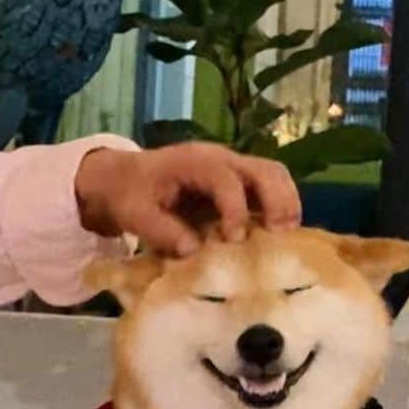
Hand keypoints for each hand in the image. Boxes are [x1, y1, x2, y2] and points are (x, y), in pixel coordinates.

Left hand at [75, 143, 300, 255]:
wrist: (122, 178)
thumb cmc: (128, 194)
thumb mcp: (133, 214)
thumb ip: (160, 231)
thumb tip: (192, 250)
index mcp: (192, 163)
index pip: (224, 179)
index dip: (235, 207)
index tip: (234, 238)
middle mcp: (218, 158)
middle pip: (263, 169)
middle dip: (277, 200)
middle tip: (281, 235)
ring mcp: (230, 167)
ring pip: (272, 174)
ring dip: (285, 202)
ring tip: (287, 235)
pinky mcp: (235, 181)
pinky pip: (266, 186)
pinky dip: (278, 206)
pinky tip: (277, 234)